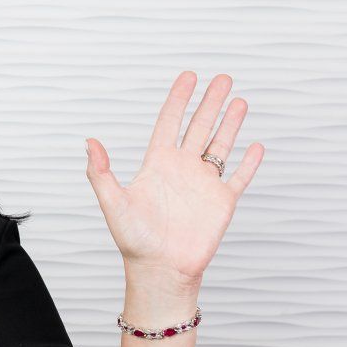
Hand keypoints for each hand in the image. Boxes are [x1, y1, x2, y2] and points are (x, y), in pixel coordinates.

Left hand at [83, 71, 263, 281]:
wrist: (160, 270)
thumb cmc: (133, 241)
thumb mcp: (113, 203)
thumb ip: (101, 173)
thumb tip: (89, 142)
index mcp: (157, 164)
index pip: (170, 122)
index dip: (179, 99)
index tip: (188, 76)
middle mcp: (182, 169)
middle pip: (199, 127)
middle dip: (210, 102)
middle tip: (222, 78)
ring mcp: (203, 184)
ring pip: (220, 146)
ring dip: (230, 124)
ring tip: (239, 100)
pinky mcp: (222, 202)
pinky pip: (238, 177)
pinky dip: (249, 162)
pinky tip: (256, 145)